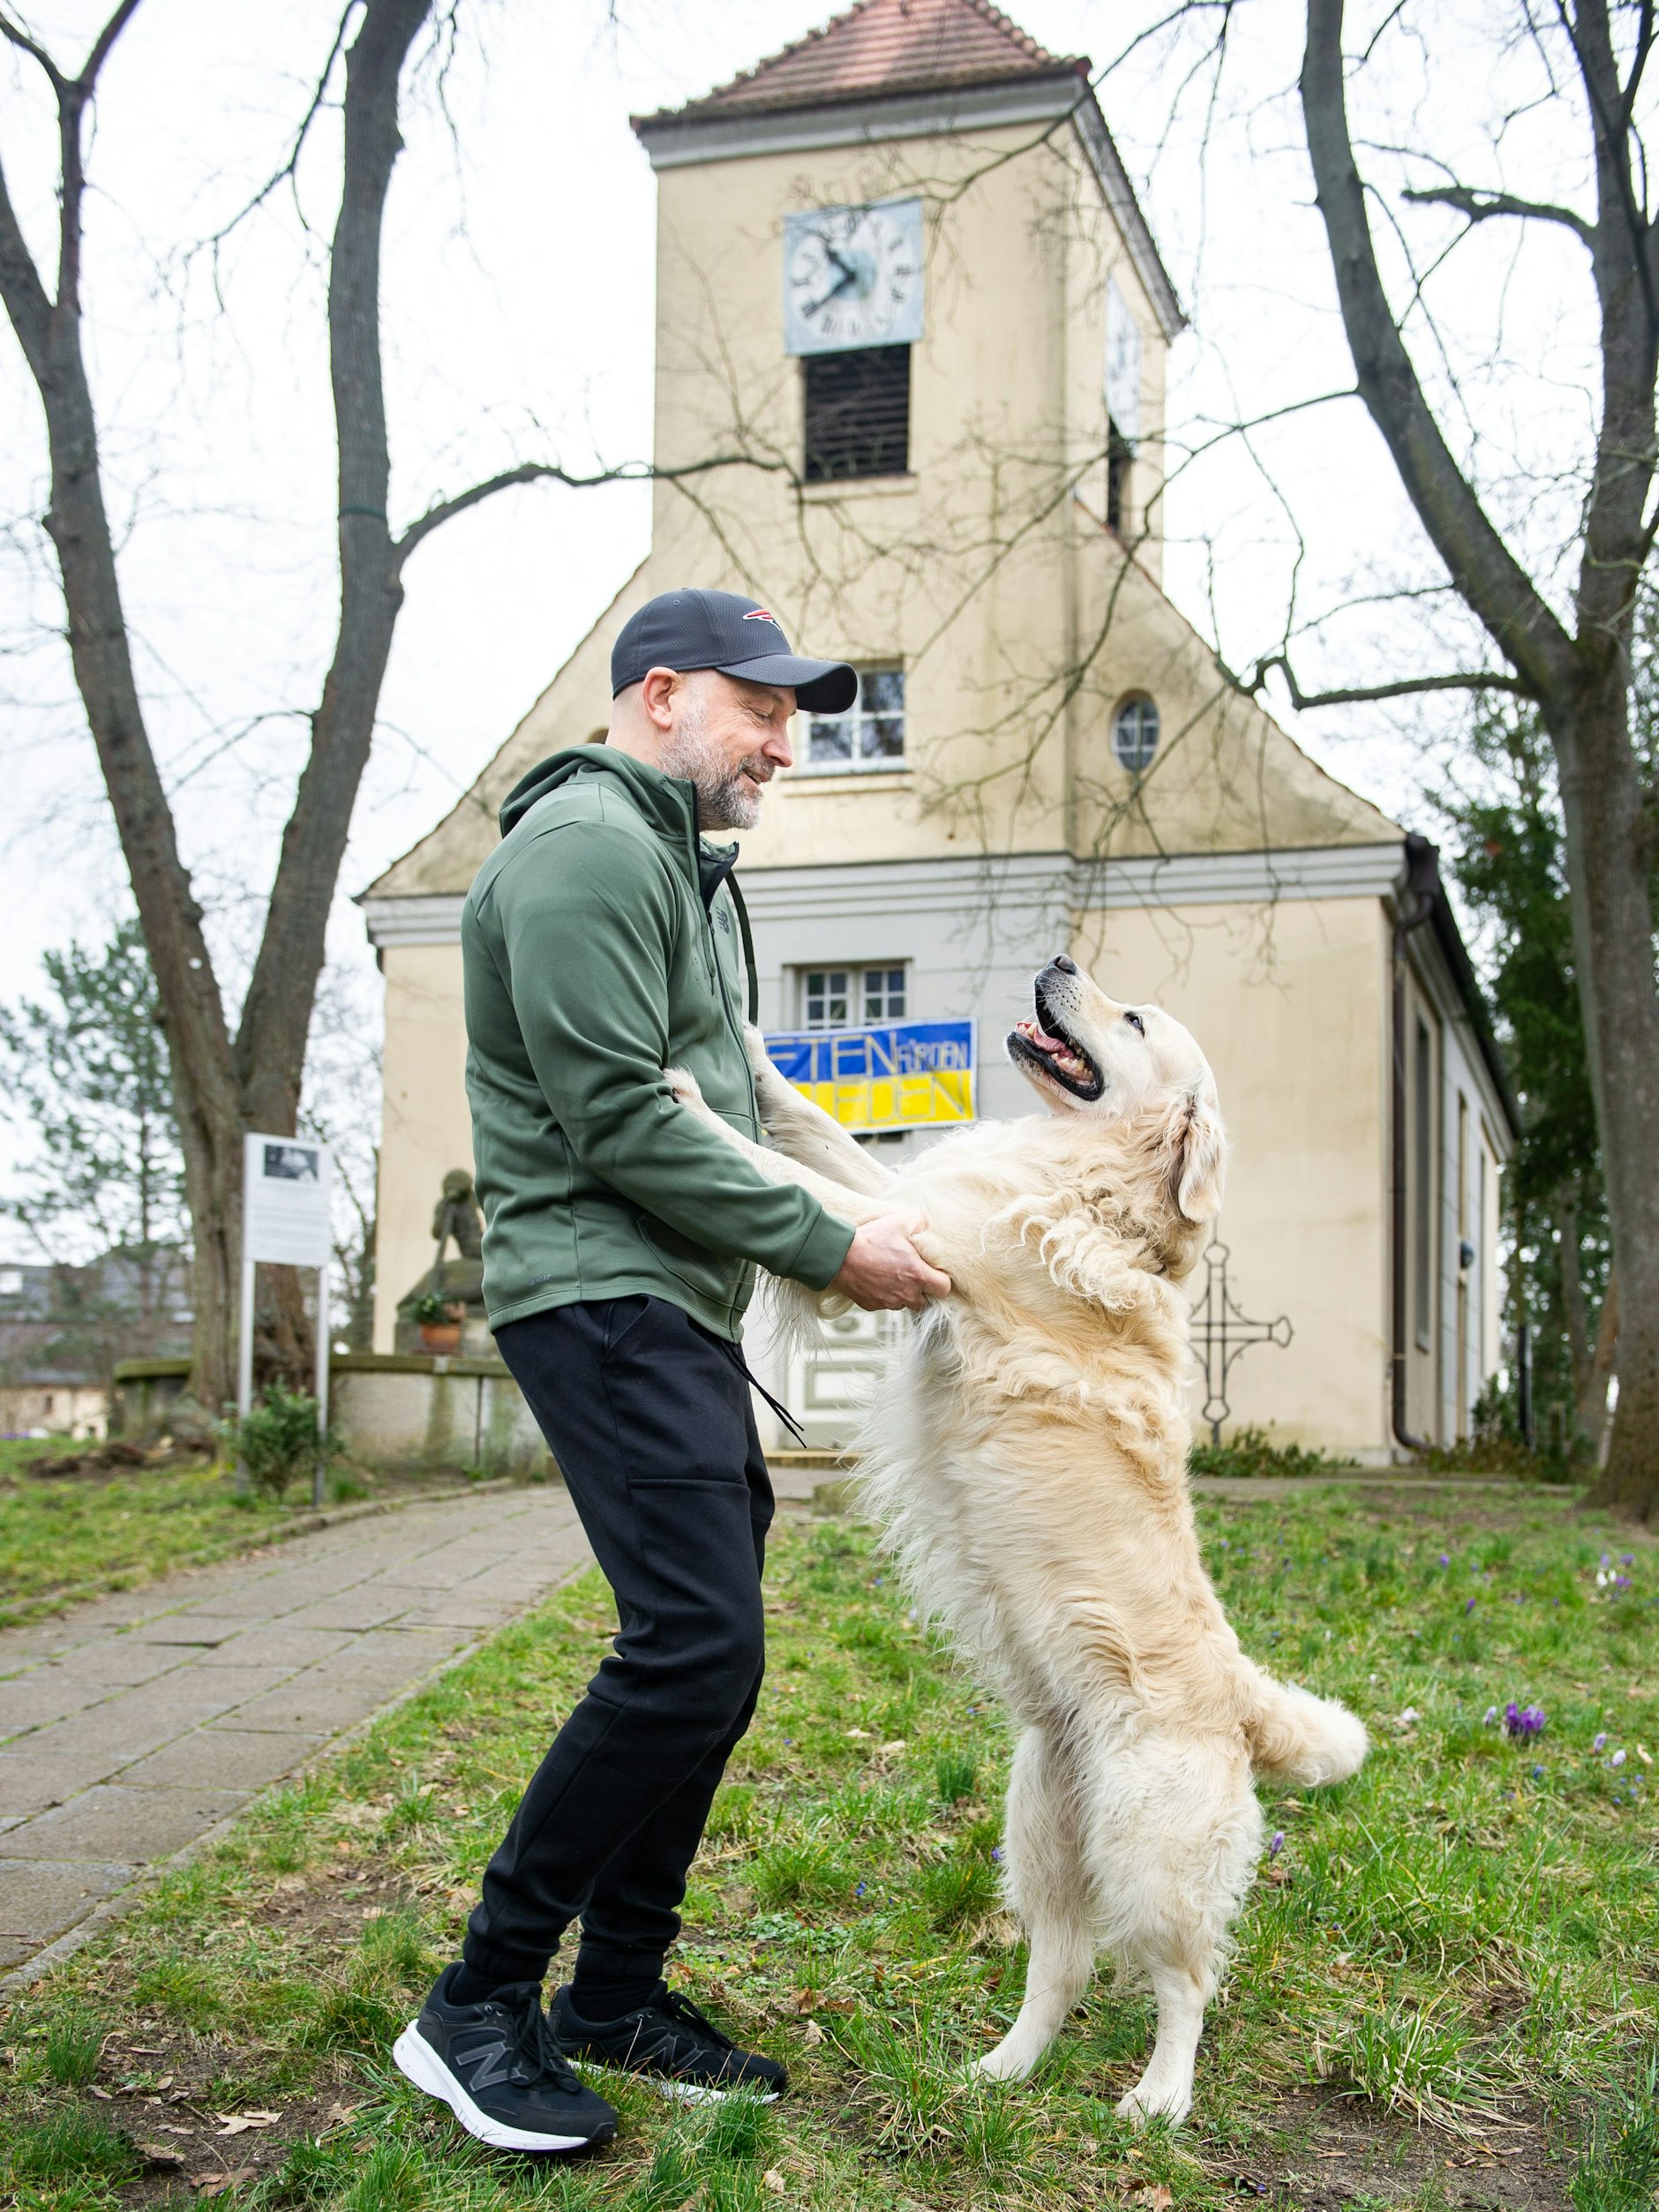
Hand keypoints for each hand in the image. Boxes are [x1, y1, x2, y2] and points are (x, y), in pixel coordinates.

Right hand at [831, 1213, 950, 1312]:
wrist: (839, 1256)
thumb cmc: (870, 1240)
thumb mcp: (899, 1221)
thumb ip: (919, 1222)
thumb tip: (925, 1226)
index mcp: (917, 1275)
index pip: (943, 1288)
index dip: (941, 1279)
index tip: (934, 1271)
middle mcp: (906, 1294)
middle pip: (925, 1301)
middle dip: (923, 1290)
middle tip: (914, 1274)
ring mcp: (888, 1302)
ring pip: (905, 1304)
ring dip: (904, 1293)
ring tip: (893, 1275)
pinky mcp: (872, 1305)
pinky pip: (885, 1304)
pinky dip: (885, 1295)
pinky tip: (877, 1280)